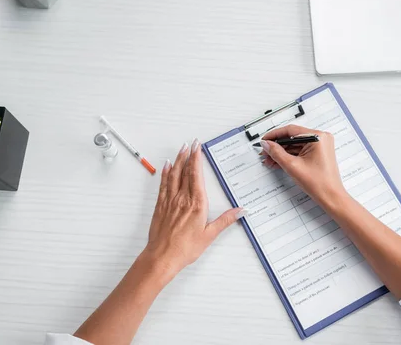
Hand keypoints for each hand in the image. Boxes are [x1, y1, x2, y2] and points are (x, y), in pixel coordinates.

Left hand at [143, 139, 242, 283]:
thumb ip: (225, 221)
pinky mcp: (160, 206)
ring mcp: (170, 201)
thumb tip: (240, 211)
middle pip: (185, 171)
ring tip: (181, 149)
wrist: (162, 257)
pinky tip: (167, 166)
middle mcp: (182, 198)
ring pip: (174, 175)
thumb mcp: (209, 235)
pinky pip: (163, 184)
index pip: (197, 175)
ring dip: (178, 160)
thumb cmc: (184, 248)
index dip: (197, 159)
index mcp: (196, 203)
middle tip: (192, 143)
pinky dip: (165, 173)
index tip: (198, 148)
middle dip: (189, 155)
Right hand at [261, 125, 348, 209]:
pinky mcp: (318, 153)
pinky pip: (301, 150)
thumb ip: (277, 153)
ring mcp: (320, 146)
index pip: (291, 130)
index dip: (274, 135)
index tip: (264, 140)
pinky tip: (278, 161)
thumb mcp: (292, 166)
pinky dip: (290, 156)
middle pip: (292, 138)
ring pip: (295, 145)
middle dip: (277, 146)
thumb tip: (267, 144)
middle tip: (265, 153)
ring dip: (282, 152)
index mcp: (318, 137)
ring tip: (270, 160)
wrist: (331, 197)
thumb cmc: (319, 183)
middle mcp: (321, 138)